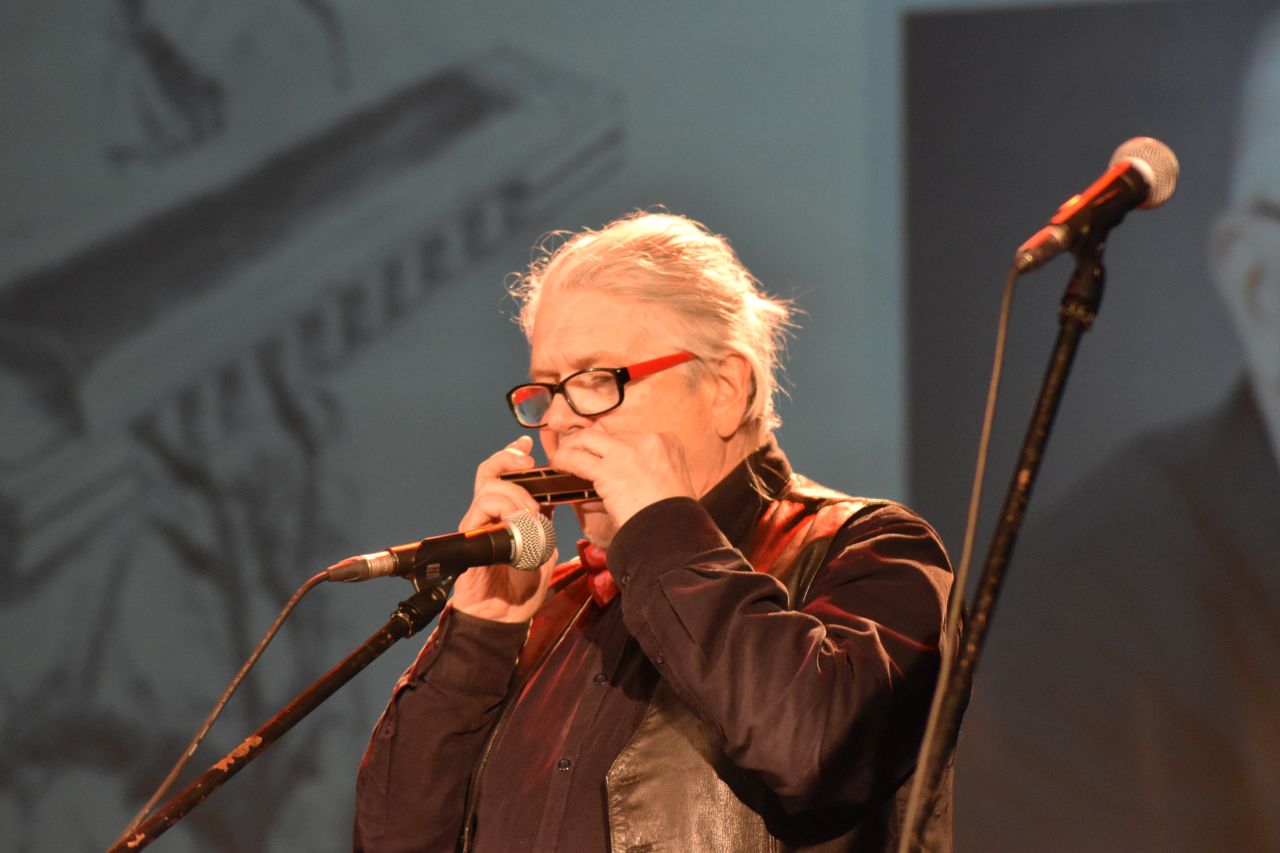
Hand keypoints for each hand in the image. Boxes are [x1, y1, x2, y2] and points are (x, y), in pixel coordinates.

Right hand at [450, 436, 557, 622]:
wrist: (504, 617)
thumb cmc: (522, 588)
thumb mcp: (543, 550)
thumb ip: (544, 526)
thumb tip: (550, 503)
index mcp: (509, 514)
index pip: (506, 475)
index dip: (513, 455)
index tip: (527, 444)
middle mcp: (490, 516)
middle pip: (490, 472)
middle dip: (509, 461)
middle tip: (529, 465)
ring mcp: (477, 526)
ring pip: (488, 488)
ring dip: (515, 494)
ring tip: (532, 514)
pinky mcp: (469, 539)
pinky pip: (480, 512)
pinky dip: (503, 511)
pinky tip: (518, 524)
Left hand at [550, 430, 696, 529]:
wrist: (673, 532)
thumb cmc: (675, 517)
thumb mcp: (670, 484)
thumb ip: (646, 473)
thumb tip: (617, 478)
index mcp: (667, 443)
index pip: (630, 436)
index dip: (613, 447)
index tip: (604, 457)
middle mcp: (647, 441)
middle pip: (608, 435)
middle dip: (591, 445)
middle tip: (578, 454)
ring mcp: (627, 452)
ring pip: (589, 439)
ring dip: (573, 447)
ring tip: (563, 458)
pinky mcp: (609, 470)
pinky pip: (578, 458)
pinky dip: (564, 460)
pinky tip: (558, 465)